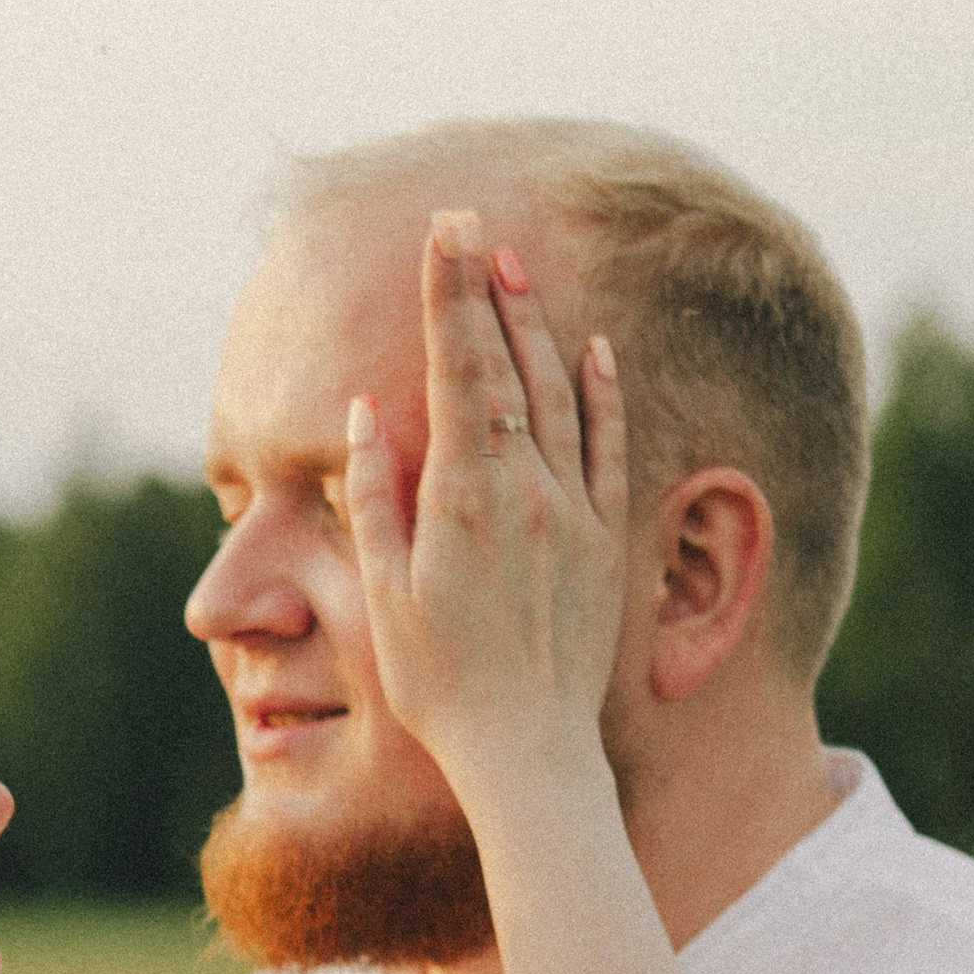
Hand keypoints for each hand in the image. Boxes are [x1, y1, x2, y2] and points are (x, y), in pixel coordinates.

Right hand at [345, 215, 627, 813]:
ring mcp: (573, 511)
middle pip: (507, 364)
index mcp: (462, 498)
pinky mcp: (606, 538)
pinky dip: (602, 390)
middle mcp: (526, 491)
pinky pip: (608, 445)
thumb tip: (364, 412)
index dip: (449, 293)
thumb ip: (374, 497)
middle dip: (486, 286)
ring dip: (537, 323)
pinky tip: (593, 347)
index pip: (457, 368)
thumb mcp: (385, 594)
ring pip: (559, 392)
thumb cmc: (441, 683)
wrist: (529, 751)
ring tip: (516, 265)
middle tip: (472, 221)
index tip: (444, 231)